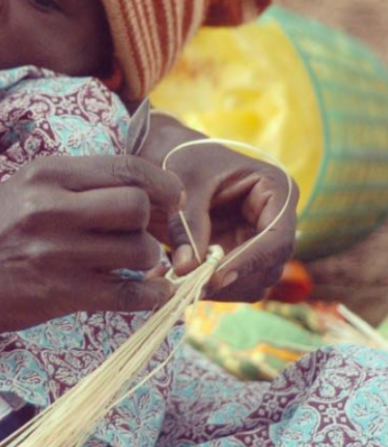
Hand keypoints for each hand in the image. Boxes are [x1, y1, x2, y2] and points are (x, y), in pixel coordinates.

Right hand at [0, 154, 183, 338]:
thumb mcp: (26, 192)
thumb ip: (78, 186)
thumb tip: (145, 192)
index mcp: (45, 173)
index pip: (126, 167)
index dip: (162, 184)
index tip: (172, 199)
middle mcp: (51, 205)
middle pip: (137, 206)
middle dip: (152, 225)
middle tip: (147, 237)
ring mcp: (55, 250)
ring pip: (139, 250)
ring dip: (147, 262)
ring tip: (132, 266)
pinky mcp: (59, 292)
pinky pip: (129, 293)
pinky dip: (150, 297)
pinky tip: (150, 295)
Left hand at [164, 140, 294, 300]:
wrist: (169, 156)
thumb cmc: (182, 159)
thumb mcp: (183, 184)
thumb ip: (187, 224)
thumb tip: (186, 269)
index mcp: (276, 190)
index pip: (276, 237)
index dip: (249, 261)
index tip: (216, 278)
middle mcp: (275, 219)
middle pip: (269, 266)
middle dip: (231, 280)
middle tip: (191, 287)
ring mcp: (258, 241)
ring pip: (254, 283)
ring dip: (219, 290)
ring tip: (178, 284)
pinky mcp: (239, 255)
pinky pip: (233, 284)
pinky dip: (208, 289)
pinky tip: (177, 283)